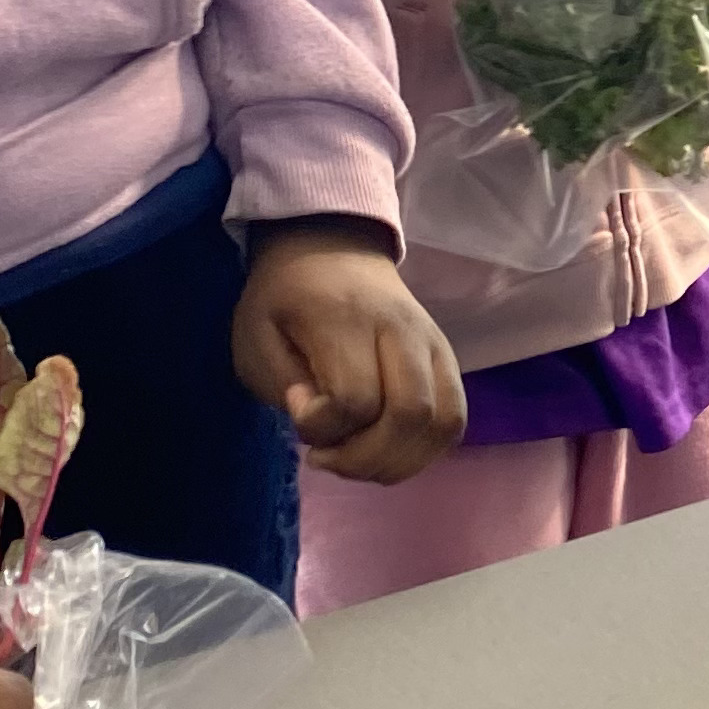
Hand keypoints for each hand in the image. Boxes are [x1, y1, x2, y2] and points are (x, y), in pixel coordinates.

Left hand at [231, 221, 466, 482]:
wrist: (333, 248)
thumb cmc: (285, 297)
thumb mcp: (255, 337)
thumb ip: (282, 386)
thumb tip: (324, 420)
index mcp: (348, 319)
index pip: (356, 399)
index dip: (320, 426)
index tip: (295, 406)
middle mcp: (404, 330)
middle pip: (412, 413)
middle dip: (365, 457)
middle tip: (325, 453)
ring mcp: (434, 343)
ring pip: (445, 421)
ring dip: (399, 460)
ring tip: (357, 457)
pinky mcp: (447, 356)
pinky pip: (454, 418)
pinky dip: (424, 449)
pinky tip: (385, 449)